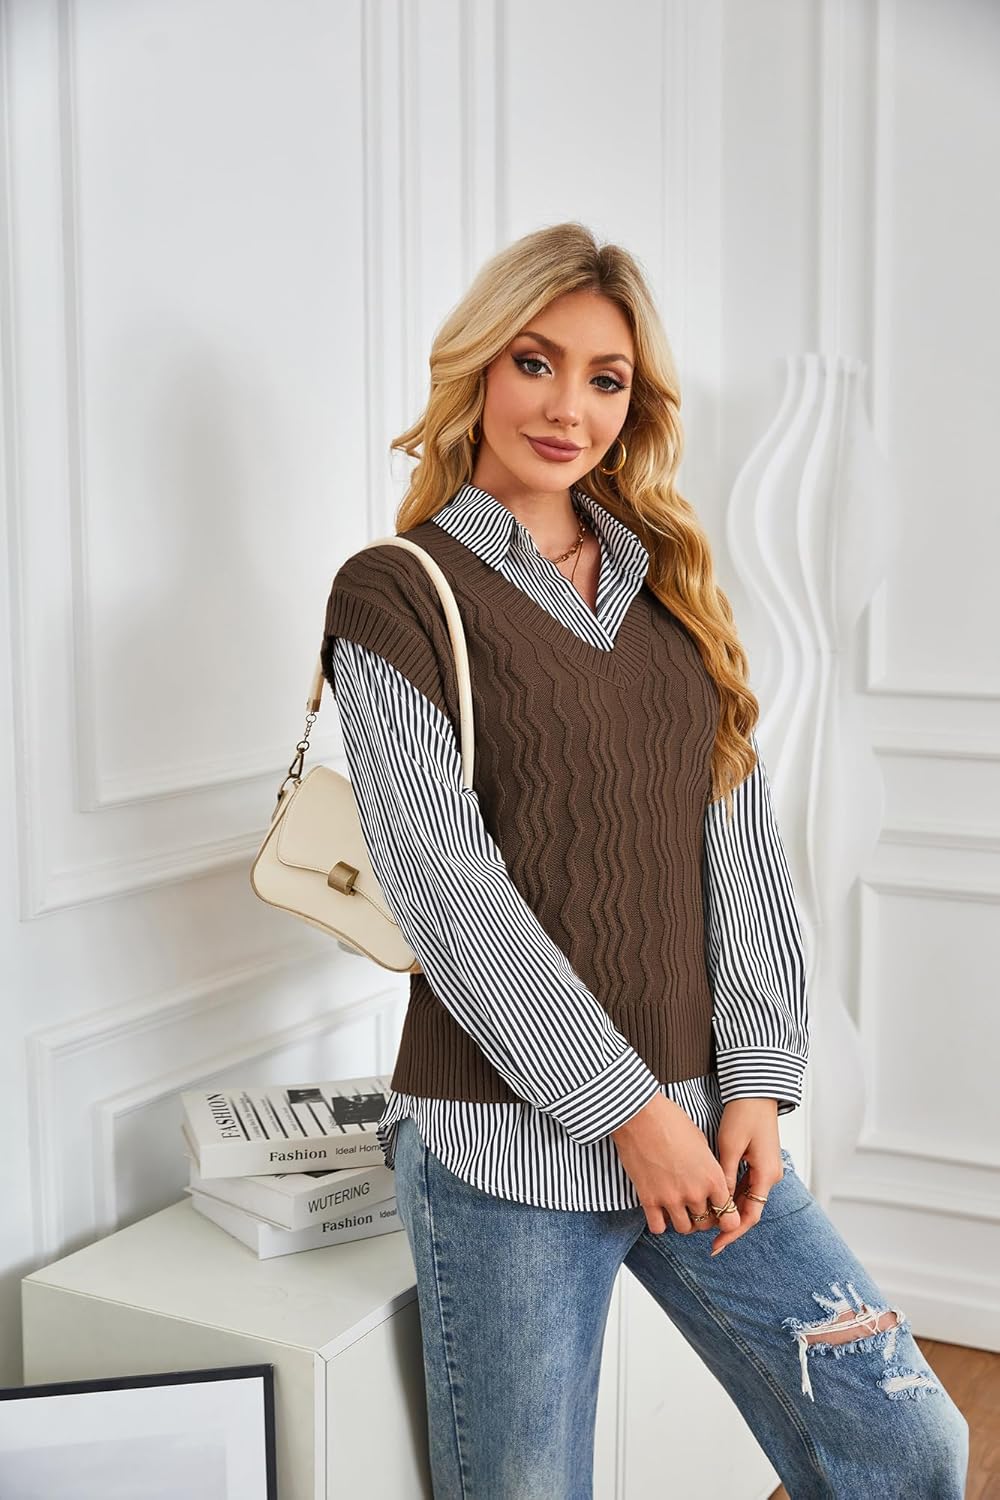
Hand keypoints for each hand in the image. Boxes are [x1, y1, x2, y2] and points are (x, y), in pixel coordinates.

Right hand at [610, 1093, 739, 1237]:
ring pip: (684, 1229)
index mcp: (713, 1177)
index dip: (725, 1216)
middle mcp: (695, 1192)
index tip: (718, 1210)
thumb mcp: (701, 1143)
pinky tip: (659, 1210)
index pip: (730, 1217)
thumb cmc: (672, 1121)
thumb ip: (709, 1169)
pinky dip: (660, 1223)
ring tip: (677, 1208)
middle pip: (705, 1224)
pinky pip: (658, 1227)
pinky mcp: (648, 1199)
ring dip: (682, 1221)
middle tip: (696, 1208)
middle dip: (703, 1218)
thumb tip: (709, 1182)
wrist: (641, 1115)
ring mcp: (671, 1198)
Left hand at [710, 1098, 783, 1255]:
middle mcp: (770, 1176)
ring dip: (730, 1209)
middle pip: (750, 1209)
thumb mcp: (730, 1147)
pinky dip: (733, 1195)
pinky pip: (747, 1185)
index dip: (732, 1233)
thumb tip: (719, 1204)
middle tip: (708, 1238)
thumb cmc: (744, 1115)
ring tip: (708, 1221)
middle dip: (729, 1224)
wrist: (756, 1090)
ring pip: (747, 1198)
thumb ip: (726, 1177)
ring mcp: (766, 1168)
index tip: (716, 1245)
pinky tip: (716, 1199)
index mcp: (766, 1175)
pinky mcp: (760, 1160)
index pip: (750, 1216)